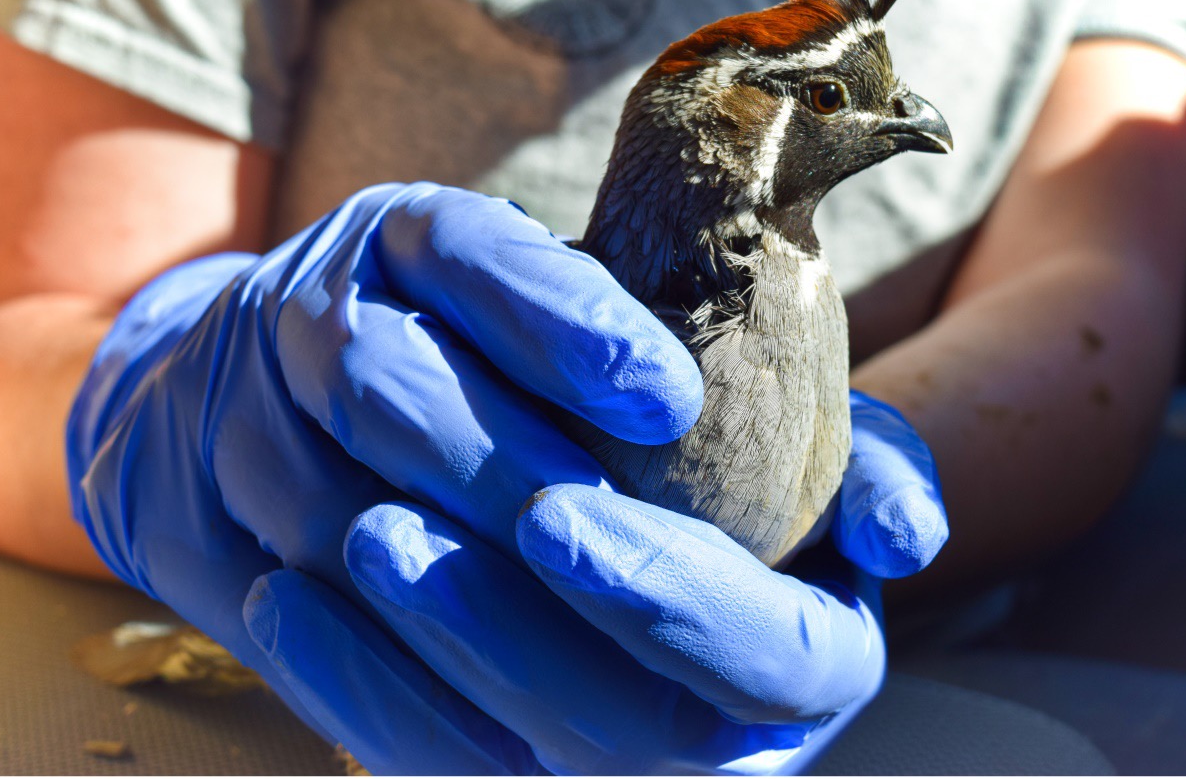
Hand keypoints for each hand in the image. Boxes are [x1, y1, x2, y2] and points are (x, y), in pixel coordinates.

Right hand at [65, 181, 701, 754]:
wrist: (215, 386)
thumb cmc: (414, 341)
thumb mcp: (490, 289)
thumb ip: (573, 323)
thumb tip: (690, 406)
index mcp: (390, 236)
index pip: (464, 250)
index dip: (561, 322)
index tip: (670, 399)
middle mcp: (291, 313)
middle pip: (373, 380)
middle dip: (504, 470)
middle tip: (615, 544)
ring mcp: (222, 428)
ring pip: (324, 517)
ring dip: (454, 596)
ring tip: (578, 656)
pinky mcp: (184, 540)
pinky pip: (288, 631)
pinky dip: (390, 687)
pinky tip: (504, 738)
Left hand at [245, 390, 946, 773]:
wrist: (630, 483)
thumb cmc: (728, 449)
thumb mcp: (818, 440)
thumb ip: (870, 467)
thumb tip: (899, 532)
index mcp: (807, 663)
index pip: (770, 663)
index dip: (671, 602)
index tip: (560, 514)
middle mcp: (714, 744)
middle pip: (623, 729)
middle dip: (506, 631)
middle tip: (400, 524)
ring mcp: (604, 771)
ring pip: (511, 756)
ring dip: (420, 655)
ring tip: (353, 537)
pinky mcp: (506, 768)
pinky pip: (426, 762)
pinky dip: (353, 690)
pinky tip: (286, 600)